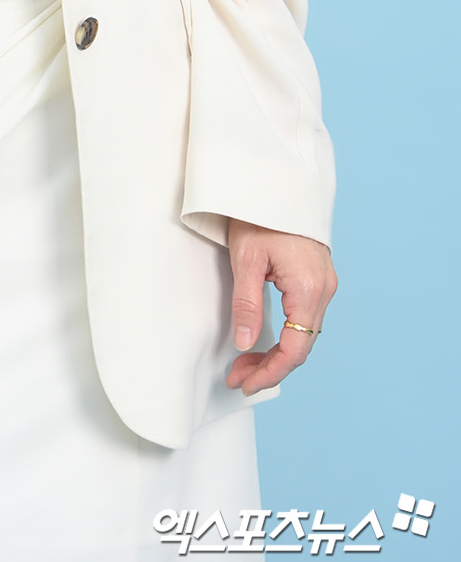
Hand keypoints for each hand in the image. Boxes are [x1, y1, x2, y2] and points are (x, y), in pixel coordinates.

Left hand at [224, 219, 336, 394]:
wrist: (277, 178)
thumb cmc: (258, 213)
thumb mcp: (245, 258)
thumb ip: (246, 304)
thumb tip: (247, 345)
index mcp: (308, 288)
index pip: (295, 349)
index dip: (270, 372)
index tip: (244, 383)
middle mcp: (324, 289)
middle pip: (301, 346)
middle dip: (270, 367)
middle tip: (238, 378)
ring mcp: (324, 283)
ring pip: (304, 334)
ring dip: (277, 353)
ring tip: (245, 364)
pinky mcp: (317, 276)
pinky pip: (305, 317)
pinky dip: (286, 334)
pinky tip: (266, 340)